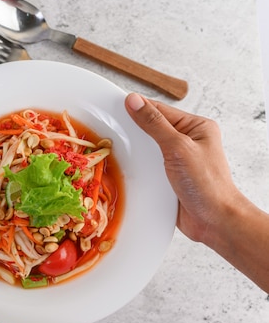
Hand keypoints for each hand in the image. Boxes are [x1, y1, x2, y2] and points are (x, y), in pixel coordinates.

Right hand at [124, 93, 246, 243]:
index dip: (137, 108)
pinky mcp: (169, 177)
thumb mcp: (178, 147)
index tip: (112, 107)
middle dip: (133, 131)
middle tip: (108, 129)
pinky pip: (148, 166)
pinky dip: (137, 167)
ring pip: (148, 148)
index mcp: (196, 127)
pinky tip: (124, 167)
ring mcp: (178, 159)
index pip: (160, 110)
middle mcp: (187, 140)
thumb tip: (134, 101)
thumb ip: (154, 124)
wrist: (214, 221)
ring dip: (134, 150)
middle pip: (152, 128)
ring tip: (113, 148)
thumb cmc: (206, 183)